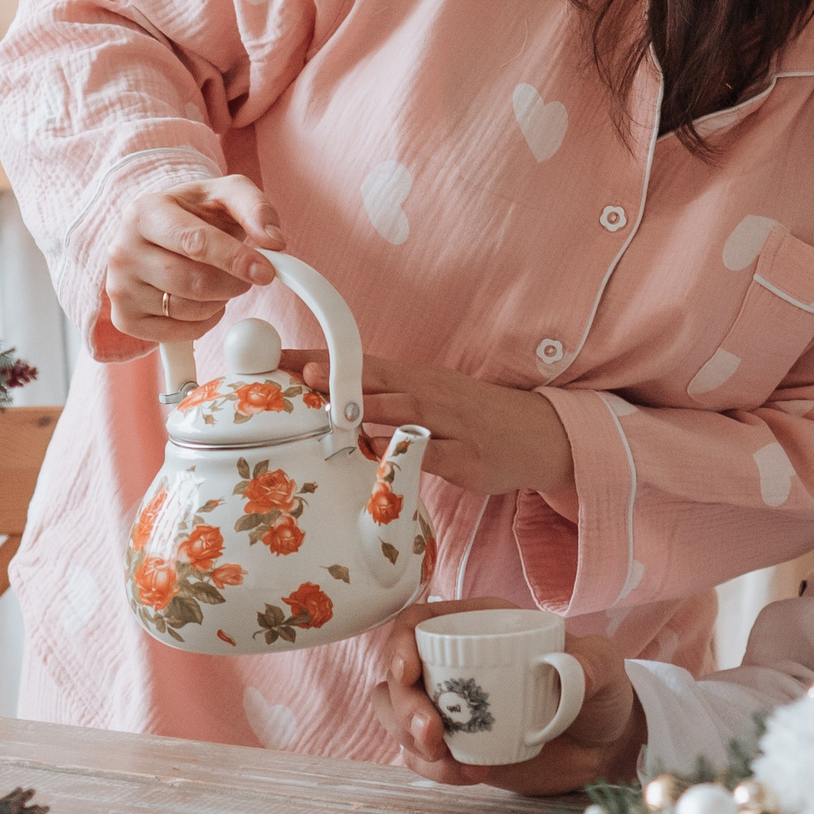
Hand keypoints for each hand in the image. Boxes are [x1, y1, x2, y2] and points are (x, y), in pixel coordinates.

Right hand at [105, 176, 284, 344]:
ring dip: (220, 301)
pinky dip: (203, 322)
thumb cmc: (195, 212)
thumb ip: (255, 208)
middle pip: (194, 283)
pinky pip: (177, 334)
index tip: (266, 272)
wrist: (159, 232)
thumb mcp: (226, 194)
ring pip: (188, 310)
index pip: (194, 242)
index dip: (235, 259)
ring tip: (217, 280)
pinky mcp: (125, 318)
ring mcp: (119, 287)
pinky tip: (201, 300)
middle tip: (247, 275)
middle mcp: (122, 251)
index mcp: (144, 213)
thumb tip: (274, 242)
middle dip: (234, 283)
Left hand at [281, 349, 573, 500]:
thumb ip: (382, 402)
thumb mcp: (428, 400)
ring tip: (335, 409)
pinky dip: (408, 452)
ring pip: (406, 410)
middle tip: (300, 372)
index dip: (318, 357)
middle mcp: (429, 393)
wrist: (538, 433)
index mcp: (414, 379)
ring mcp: (450, 423)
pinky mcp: (467, 456)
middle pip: (377, 378)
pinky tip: (383, 455)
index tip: (276, 357)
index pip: (358, 362)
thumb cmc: (472, 419)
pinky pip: (434, 454)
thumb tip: (323, 408)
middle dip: (339, 375)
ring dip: (370, 408)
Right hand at [372, 598, 644, 794]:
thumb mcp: (602, 666)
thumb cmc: (597, 690)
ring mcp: (451, 709)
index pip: (419, 623)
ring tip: (447, 758)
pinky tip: (467, 774)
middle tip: (431, 732)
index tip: (407, 671)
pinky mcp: (456, 747)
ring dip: (409, 740)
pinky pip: (421, 757)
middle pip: (396, 678)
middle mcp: (454, 665)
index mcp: (480, 627)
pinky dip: (433, 768)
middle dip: (402, 707)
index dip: (399, 643)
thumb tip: (571, 672)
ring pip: (398, 718)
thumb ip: (591, 664)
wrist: (603, 746)